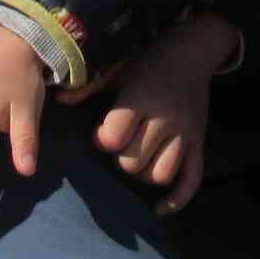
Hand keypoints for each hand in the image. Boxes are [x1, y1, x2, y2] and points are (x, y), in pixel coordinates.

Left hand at [94, 11, 241, 215]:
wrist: (193, 50)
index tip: (103, 132)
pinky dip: (177, 199)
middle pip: (133, 162)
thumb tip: (60, 99)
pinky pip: (192, 179)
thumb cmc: (150, 61)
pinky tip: (160, 208)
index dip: (103, 140)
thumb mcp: (119, 68)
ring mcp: (184, 133)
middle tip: (123, 144)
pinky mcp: (199, 142)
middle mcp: (164, 119)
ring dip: (144, 174)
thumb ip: (89, 86)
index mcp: (141, 99)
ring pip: (160, 174)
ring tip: (139, 159)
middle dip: (121, 158)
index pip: (114, 139)